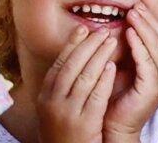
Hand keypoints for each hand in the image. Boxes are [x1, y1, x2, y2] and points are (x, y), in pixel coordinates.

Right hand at [36, 26, 117, 142]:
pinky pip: (96, 96)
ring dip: (99, 56)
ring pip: (85, 78)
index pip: (59, 63)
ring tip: (111, 41)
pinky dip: (104, 79)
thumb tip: (73, 53)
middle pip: (71, 66)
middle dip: (88, 45)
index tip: (83, 28)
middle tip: (102, 30)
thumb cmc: (63, 129)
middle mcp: (52, 102)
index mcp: (44, 95)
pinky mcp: (84, 123)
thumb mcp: (54, 105)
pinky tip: (113, 66)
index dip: (72, 44)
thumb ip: (61, 83)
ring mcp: (67, 113)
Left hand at [102, 4, 157, 142]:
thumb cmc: (117, 96)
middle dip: (149, 21)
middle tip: (135, 5)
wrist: (114, 125)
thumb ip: (130, 48)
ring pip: (157, 49)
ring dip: (145, 29)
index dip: (151, 20)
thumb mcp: (126, 66)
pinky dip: (139, 46)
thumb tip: (123, 22)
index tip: (138, 4)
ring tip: (132, 15)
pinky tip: (129, 34)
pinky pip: (147, 63)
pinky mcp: (152, 90)